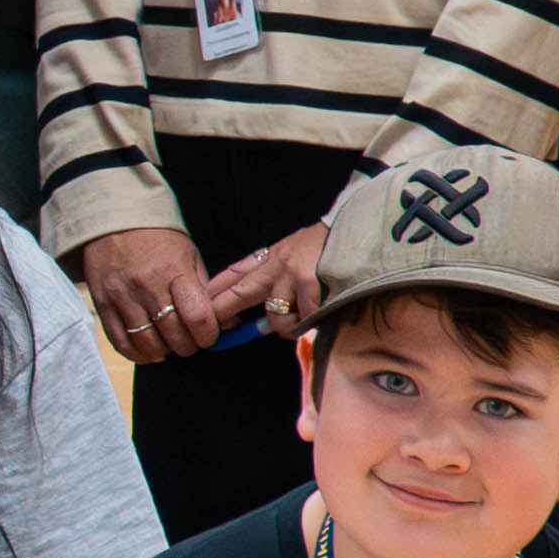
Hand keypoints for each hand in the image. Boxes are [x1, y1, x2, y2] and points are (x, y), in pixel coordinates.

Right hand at [71, 228, 210, 364]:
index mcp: (175, 272)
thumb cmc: (156, 238)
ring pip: (147, 344)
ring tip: (167, 346)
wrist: (114, 219)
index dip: (207, 336)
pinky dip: (136, 353)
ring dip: (162, 352)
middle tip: (188, 342)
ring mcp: (122, 297)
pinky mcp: (102, 304)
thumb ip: (203, 289)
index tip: (207, 336)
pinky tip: (146, 350)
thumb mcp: (188, 255)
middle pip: (174, 336)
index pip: (198, 318)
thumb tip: (226, 321)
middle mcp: (148, 286)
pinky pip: (120, 341)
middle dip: (187, 346)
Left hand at [195, 223, 327, 351]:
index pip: (234, 273)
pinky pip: (302, 319)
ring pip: (275, 317)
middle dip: (223, 312)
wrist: (357, 230)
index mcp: (270, 256)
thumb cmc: (326, 248)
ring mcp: (291, 274)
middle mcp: (276, 264)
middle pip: (240, 294)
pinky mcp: (309, 283)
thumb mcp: (293, 252)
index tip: (200, 303)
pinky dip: (308, 323)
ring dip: (285, 325)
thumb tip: (256, 312)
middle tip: (213, 327)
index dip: (215, 290)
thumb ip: (274, 274)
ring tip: (298, 319)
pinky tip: (317, 314)